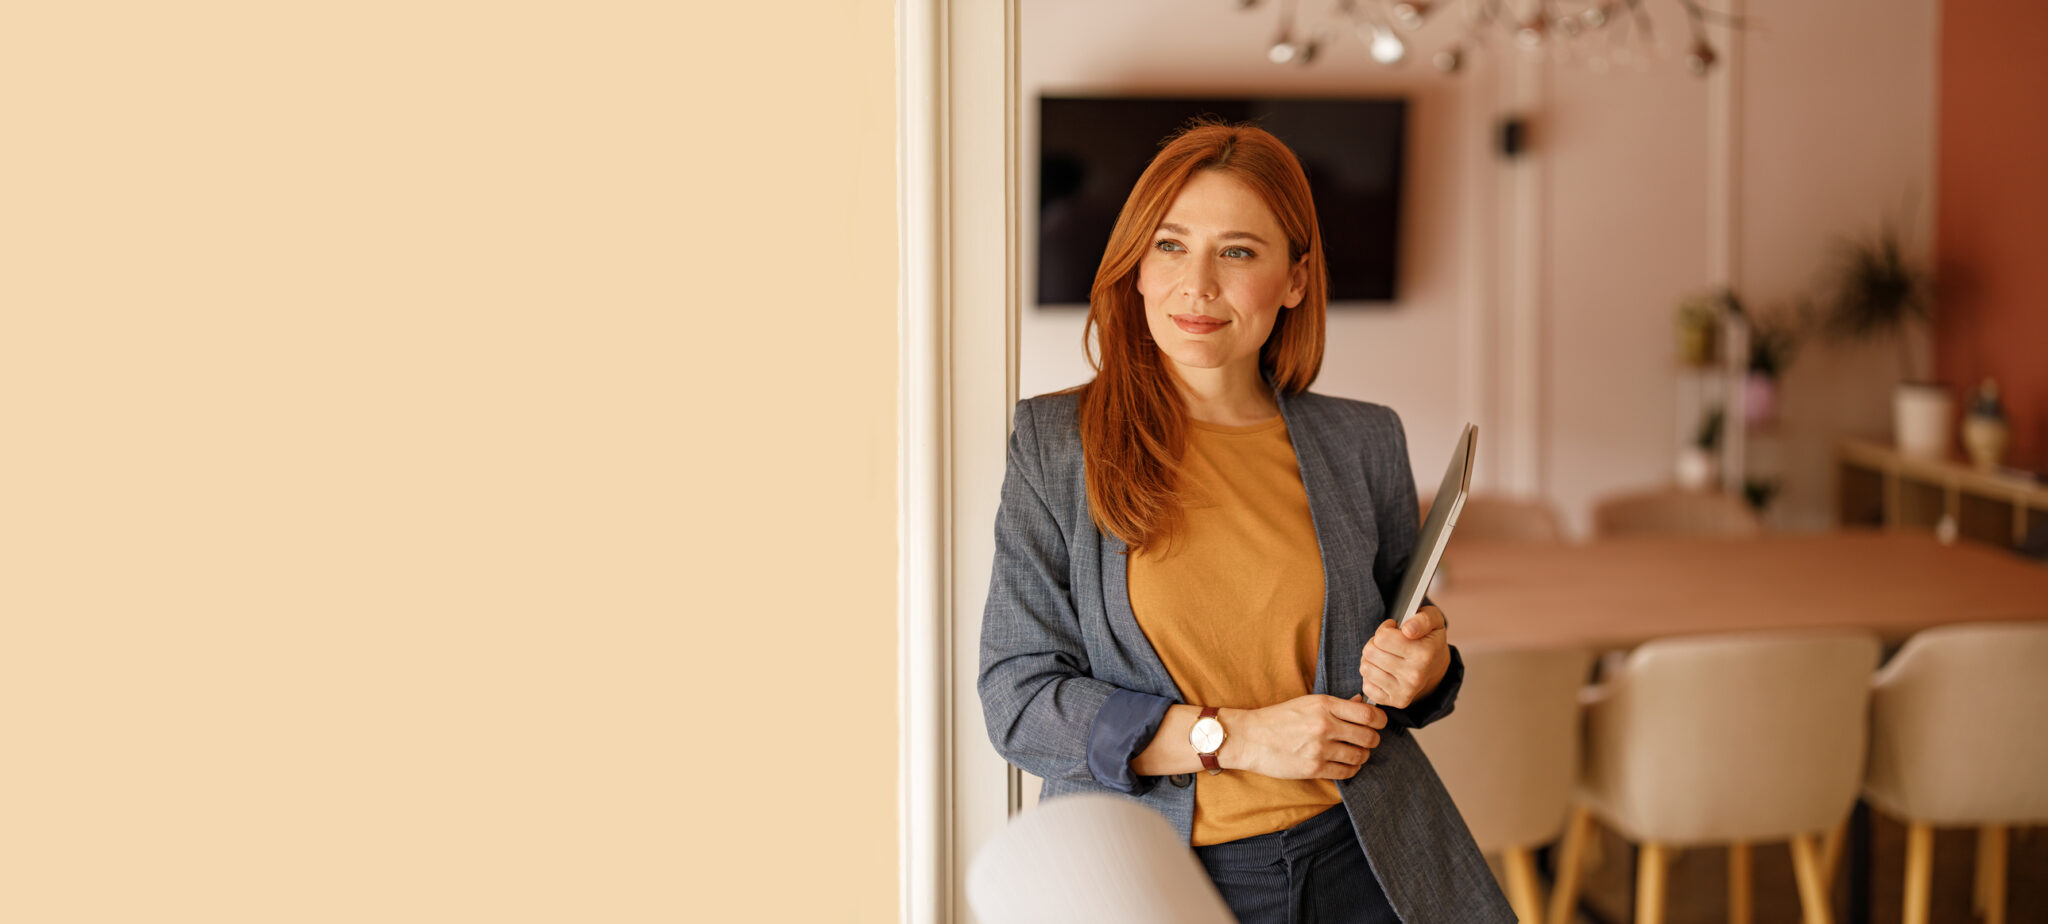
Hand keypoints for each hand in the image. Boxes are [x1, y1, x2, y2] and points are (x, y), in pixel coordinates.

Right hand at [1221, 694, 1384, 780]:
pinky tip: (1344, 765)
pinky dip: (1351, 770)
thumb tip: (1361, 702)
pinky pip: (1346, 772)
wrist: (1249, 737)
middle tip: (1366, 741)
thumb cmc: (1277, 718)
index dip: (1380, 720)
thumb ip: (1336, 704)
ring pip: (1360, 756)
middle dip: (1372, 740)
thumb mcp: (1307, 703)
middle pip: (1369, 736)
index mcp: (1324, 705)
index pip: (1368, 714)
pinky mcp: (1314, 769)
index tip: (1378, 724)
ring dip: (1361, 756)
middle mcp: (1325, 725)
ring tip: (1354, 753)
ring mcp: (1319, 749)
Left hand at [1359, 605, 1450, 707]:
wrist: (1436, 667)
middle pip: (1370, 651)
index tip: (1395, 630)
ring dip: (1372, 659)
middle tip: (1388, 644)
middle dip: (1376, 643)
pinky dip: (1371, 676)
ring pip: (1366, 668)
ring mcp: (1406, 691)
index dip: (1386, 629)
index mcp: (1425, 654)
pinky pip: (1366, 686)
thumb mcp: (1432, 620)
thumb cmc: (1429, 639)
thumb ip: (1422, 618)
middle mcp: (1416, 676)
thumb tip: (1408, 629)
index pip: (1382, 637)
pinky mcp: (1396, 702)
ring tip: (1385, 656)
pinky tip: (1384, 671)